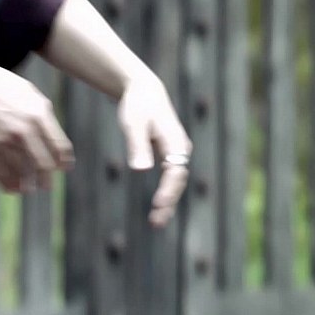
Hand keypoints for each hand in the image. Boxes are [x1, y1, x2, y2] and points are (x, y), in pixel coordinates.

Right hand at [0, 66, 73, 191]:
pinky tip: (10, 188)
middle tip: (47, 186)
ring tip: (28, 189)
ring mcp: (4, 139)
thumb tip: (54, 137)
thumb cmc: (4, 86)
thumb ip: (44, 116)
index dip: (64, 160)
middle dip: (46, 178)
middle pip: (43, 163)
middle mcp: (23, 130)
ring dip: (26, 183)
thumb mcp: (30, 94)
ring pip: (21, 170)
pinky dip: (6, 182)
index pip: (59, 146)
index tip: (65, 168)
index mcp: (38, 115)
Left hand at [117, 74, 191, 226]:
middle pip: (178, 181)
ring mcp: (177, 153)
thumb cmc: (137, 105)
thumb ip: (137, 146)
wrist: (145, 91)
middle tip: (156, 223)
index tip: (158, 205)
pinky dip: (166, 194)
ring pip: (176, 182)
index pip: (175, 172)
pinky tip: (157, 208)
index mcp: (176, 142)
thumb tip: (141, 171)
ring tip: (156, 223)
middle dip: (169, 203)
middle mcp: (181, 150)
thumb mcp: (133, 123)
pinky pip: (170, 179)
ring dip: (168, 202)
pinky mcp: (170, 156)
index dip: (168, 190)